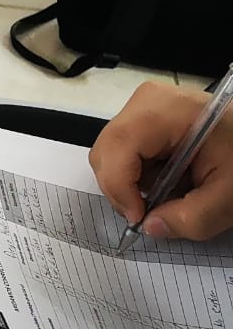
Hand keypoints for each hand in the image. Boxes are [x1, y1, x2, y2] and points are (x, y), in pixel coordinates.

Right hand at [89, 81, 232, 241]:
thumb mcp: (228, 196)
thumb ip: (191, 218)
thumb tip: (149, 226)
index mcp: (164, 111)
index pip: (117, 150)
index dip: (120, 189)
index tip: (141, 218)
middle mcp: (144, 101)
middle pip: (107, 151)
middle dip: (123, 189)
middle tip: (152, 211)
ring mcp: (141, 104)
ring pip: (110, 152)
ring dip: (131, 182)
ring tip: (168, 190)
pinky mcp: (143, 113)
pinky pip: (122, 148)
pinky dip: (137, 172)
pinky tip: (166, 176)